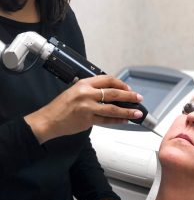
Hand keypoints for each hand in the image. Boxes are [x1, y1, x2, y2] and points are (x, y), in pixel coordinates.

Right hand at [24, 75, 143, 143]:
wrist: (49, 120)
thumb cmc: (61, 106)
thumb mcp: (74, 91)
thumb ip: (91, 90)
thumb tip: (110, 93)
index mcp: (84, 83)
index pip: (107, 79)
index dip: (121, 84)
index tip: (129, 89)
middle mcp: (86, 93)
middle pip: (114, 93)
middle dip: (129, 96)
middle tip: (138, 98)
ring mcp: (87, 107)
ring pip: (113, 108)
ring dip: (128, 111)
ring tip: (137, 112)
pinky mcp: (87, 119)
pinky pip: (107, 120)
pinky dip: (118, 120)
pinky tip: (125, 120)